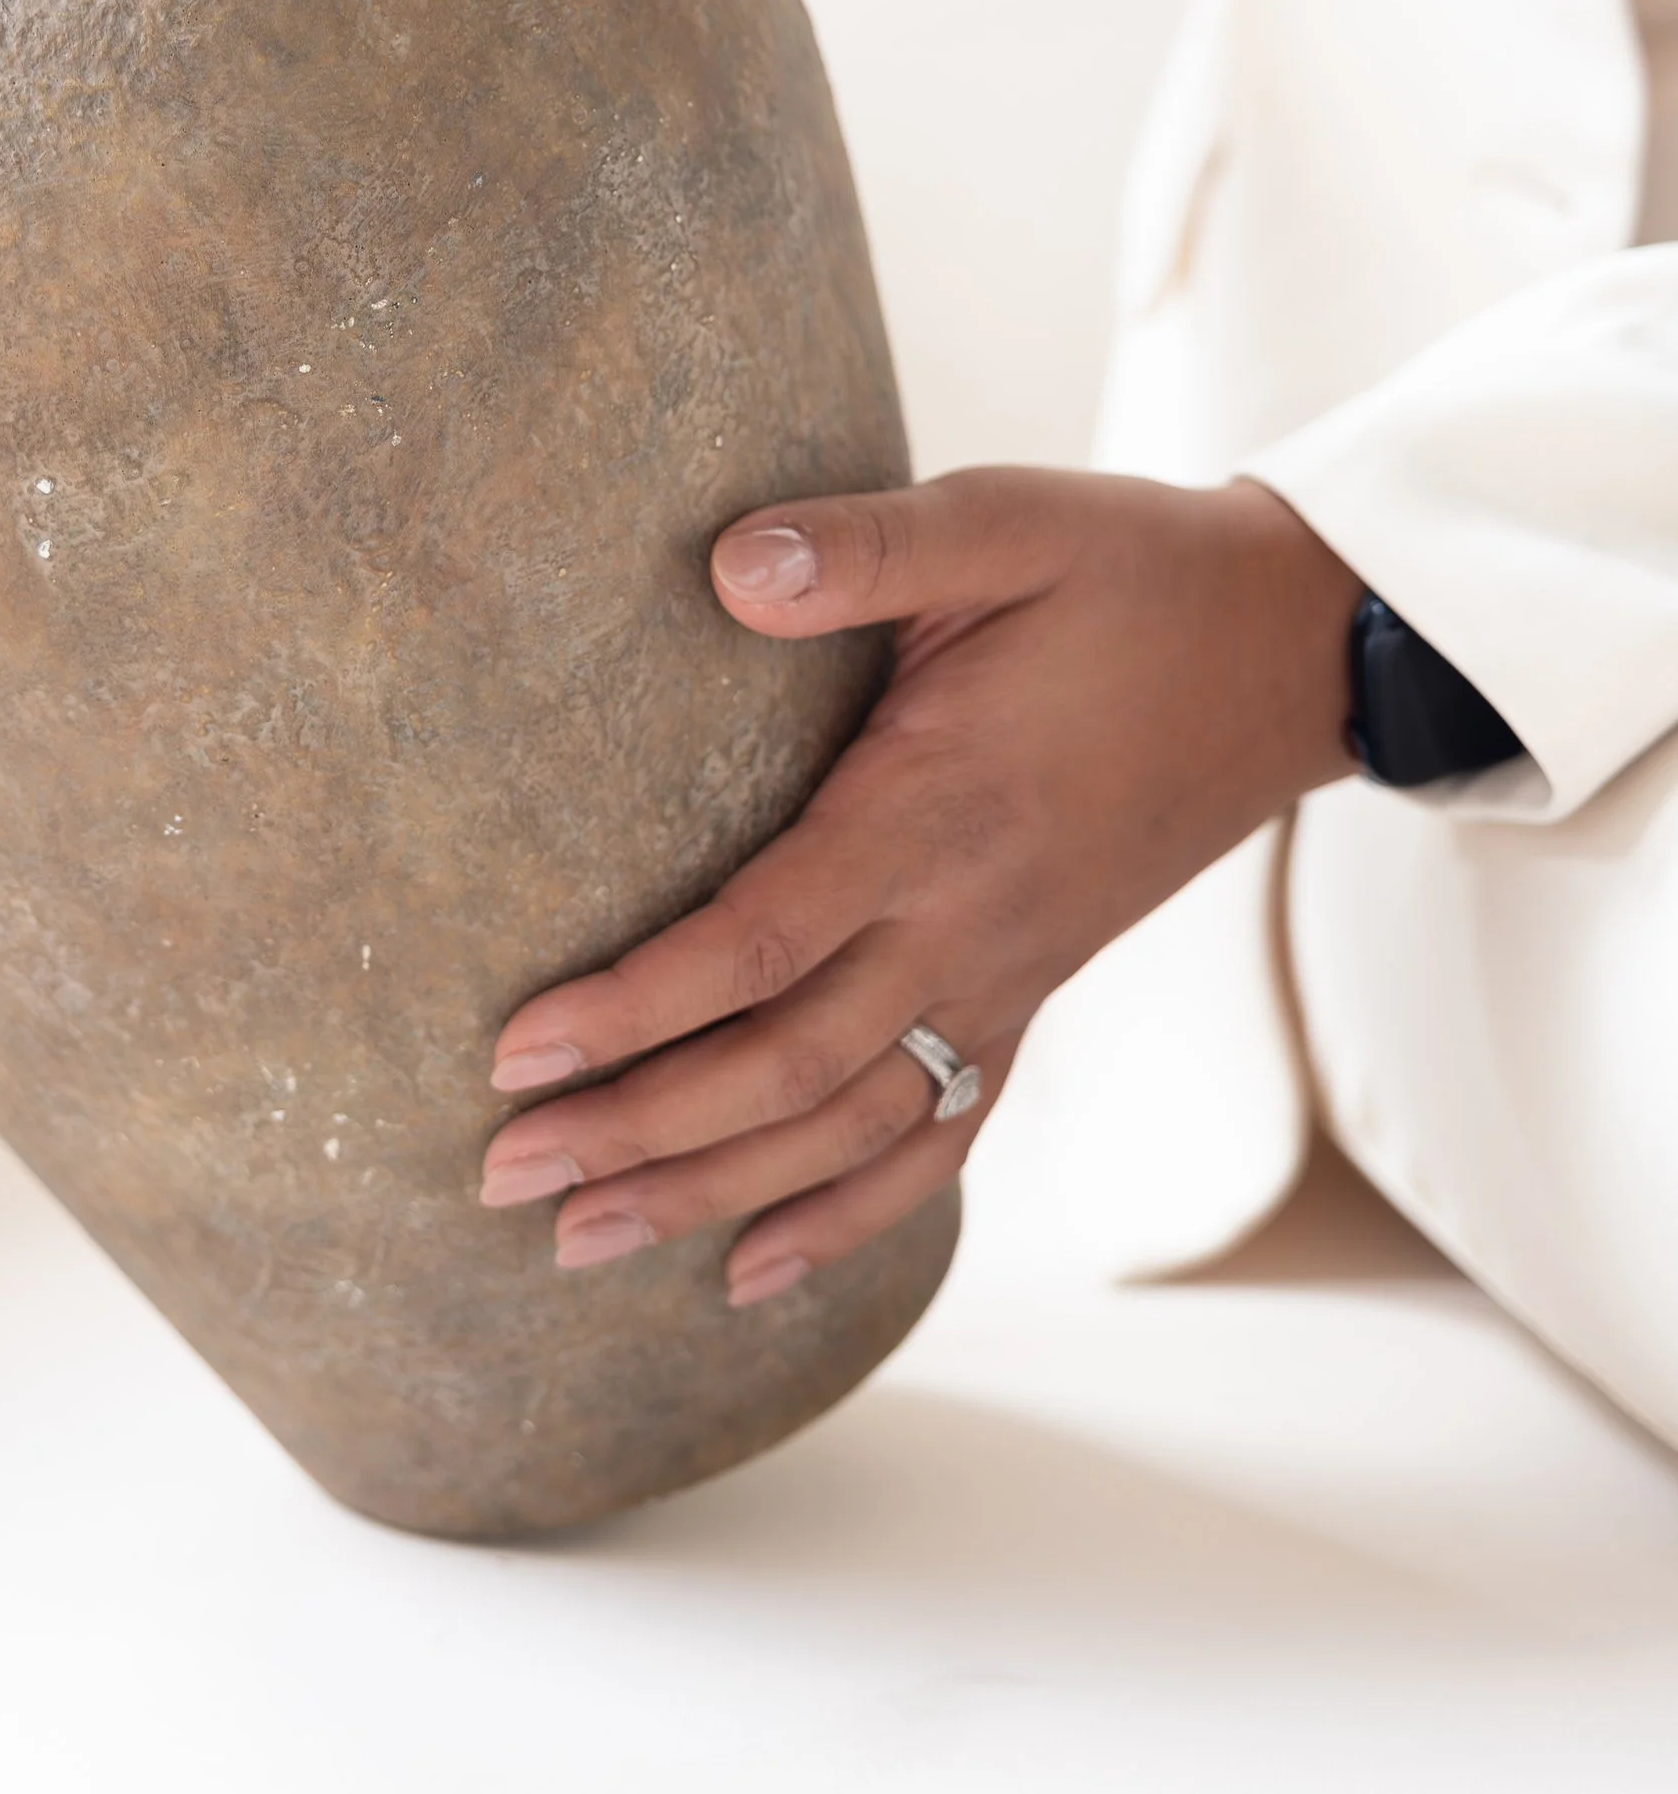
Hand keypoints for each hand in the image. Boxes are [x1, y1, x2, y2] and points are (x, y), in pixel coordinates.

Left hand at [479, 468, 1359, 1307]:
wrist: (1295, 648)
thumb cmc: (1132, 575)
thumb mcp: (1004, 521)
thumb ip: (863, 547)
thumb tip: (726, 563)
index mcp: (936, 813)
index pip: (759, 946)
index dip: (634, 1013)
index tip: (515, 1056)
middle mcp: (968, 926)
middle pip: (782, 1072)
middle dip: (636, 1134)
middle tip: (499, 1176)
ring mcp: (1007, 979)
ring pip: (844, 1131)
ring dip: (710, 1193)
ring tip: (577, 1243)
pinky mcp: (1031, 997)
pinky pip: (937, 1139)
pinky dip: (845, 1217)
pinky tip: (752, 1271)